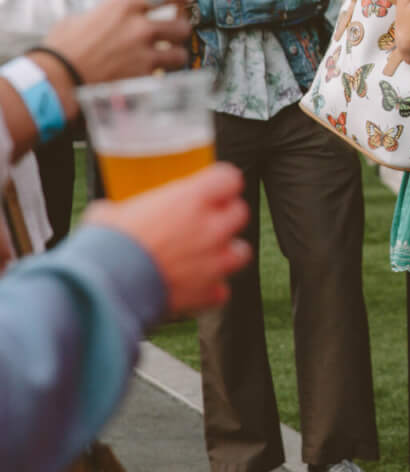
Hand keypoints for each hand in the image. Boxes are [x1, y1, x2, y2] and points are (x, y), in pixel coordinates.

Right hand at [32, 0, 191, 112]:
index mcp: (124, 5)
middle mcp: (140, 26)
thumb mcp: (81, 18)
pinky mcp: (143, 77)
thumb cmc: (62, 46)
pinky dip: (163, 76)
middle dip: (180, 31)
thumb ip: (104, 15)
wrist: (58, 76)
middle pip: (182, 25)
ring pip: (180, 53)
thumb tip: (110, 18)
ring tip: (169, 58)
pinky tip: (157, 75)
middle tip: (175, 34)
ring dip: (176, 56)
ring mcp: (144, 53)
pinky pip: (166, 75)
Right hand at [82, 163, 250, 319]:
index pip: (229, 178)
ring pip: (241, 252)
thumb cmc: (107, 245)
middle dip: (225, 216)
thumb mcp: (109, 213)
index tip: (213, 188)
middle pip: (240, 213)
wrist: (107, 287)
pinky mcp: (207, 292)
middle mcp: (209, 228)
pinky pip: (221, 290)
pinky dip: (210, 289)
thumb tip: (110, 213)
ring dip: (225, 252)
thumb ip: (123, 210)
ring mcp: (213, 261)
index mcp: (190, 199)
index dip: (222, 183)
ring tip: (203, 256)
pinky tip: (192, 287)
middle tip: (203, 221)